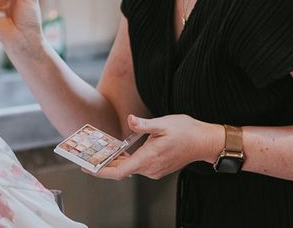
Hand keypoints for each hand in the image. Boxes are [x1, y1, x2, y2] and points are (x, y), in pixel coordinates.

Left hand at [93, 114, 223, 180]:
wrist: (204, 142)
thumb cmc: (186, 132)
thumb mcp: (163, 123)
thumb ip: (144, 125)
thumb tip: (130, 120)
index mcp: (149, 158)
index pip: (120, 171)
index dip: (102, 171)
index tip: (89, 168)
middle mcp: (150, 168)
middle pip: (122, 171)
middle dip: (105, 165)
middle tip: (89, 158)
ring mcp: (154, 170)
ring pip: (130, 169)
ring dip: (116, 162)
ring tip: (101, 154)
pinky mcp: (157, 168)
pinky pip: (138, 166)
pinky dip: (127, 161)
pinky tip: (120, 152)